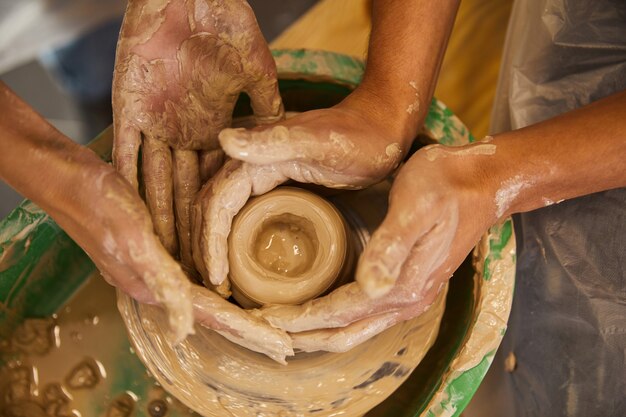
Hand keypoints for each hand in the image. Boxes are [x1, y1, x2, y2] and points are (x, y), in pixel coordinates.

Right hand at [0, 82, 291, 361]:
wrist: (72, 179)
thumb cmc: (100, 204)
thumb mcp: (131, 240)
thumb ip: (159, 281)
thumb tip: (188, 328)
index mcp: (157, 285)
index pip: (212, 316)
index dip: (247, 332)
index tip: (281, 346)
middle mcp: (162, 281)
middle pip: (216, 313)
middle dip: (250, 330)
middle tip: (285, 346)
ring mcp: (163, 267)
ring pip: (211, 296)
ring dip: (240, 313)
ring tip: (271, 323)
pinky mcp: (162, 249)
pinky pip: (201, 273)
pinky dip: (224, 285)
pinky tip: (238, 285)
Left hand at [112, 0, 282, 271]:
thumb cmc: (233, 27)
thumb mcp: (260, 72)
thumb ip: (264, 113)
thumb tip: (254, 154)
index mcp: (221, 130)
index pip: (221, 195)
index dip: (218, 232)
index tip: (217, 269)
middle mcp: (190, 134)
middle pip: (187, 197)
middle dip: (187, 237)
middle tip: (186, 278)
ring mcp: (160, 123)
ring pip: (156, 182)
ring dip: (156, 220)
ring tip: (157, 260)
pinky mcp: (131, 108)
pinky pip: (127, 152)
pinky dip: (127, 181)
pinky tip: (128, 214)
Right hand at [192, 92, 409, 287]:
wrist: (380, 128)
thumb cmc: (359, 138)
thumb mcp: (319, 143)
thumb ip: (275, 141)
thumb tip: (224, 141)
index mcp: (254, 158)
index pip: (217, 203)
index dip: (210, 241)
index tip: (217, 277)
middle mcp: (250, 164)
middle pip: (212, 208)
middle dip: (205, 247)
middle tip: (214, 286)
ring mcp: (261, 175)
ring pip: (223, 212)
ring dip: (214, 244)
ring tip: (220, 279)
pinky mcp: (274, 185)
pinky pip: (242, 213)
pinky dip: (233, 237)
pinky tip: (240, 260)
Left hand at [255, 142, 498, 351]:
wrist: (483, 182)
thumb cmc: (445, 185)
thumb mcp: (415, 206)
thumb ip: (391, 247)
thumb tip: (369, 287)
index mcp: (404, 284)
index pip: (341, 313)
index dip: (302, 319)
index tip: (267, 318)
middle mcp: (407, 299)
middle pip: (345, 333)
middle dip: (304, 334)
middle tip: (264, 327)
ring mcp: (410, 296)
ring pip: (355, 329)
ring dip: (318, 331)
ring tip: (284, 324)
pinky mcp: (410, 285)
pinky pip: (365, 316)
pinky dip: (337, 320)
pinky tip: (320, 309)